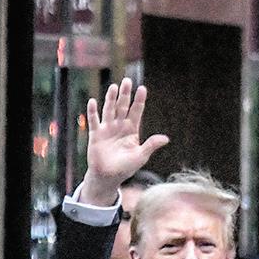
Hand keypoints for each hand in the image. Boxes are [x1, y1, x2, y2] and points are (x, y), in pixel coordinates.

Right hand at [76, 78, 168, 206]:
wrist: (108, 177)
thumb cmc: (125, 168)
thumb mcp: (140, 156)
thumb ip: (151, 146)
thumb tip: (166, 139)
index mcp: (131, 130)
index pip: (136, 111)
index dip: (139, 100)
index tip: (142, 88)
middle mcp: (119, 126)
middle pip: (123, 106)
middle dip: (125, 94)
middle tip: (128, 81)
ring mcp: (107, 129)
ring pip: (109, 110)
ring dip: (111, 99)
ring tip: (114, 87)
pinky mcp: (96, 134)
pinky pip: (94, 121)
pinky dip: (93, 112)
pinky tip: (93, 101)